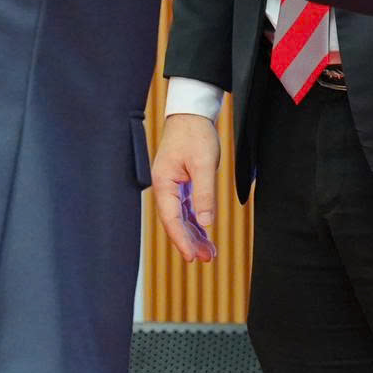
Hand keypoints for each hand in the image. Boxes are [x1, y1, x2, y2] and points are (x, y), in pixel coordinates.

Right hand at [147, 111, 220, 263]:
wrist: (192, 113)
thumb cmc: (196, 134)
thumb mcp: (205, 163)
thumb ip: (204, 192)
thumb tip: (206, 222)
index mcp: (164, 183)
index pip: (171, 219)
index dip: (181, 240)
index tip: (192, 257)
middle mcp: (164, 187)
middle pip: (175, 222)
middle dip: (190, 242)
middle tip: (206, 259)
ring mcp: (172, 186)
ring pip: (182, 217)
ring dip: (194, 235)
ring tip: (209, 253)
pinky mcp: (181, 183)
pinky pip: (187, 208)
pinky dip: (196, 222)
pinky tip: (205, 234)